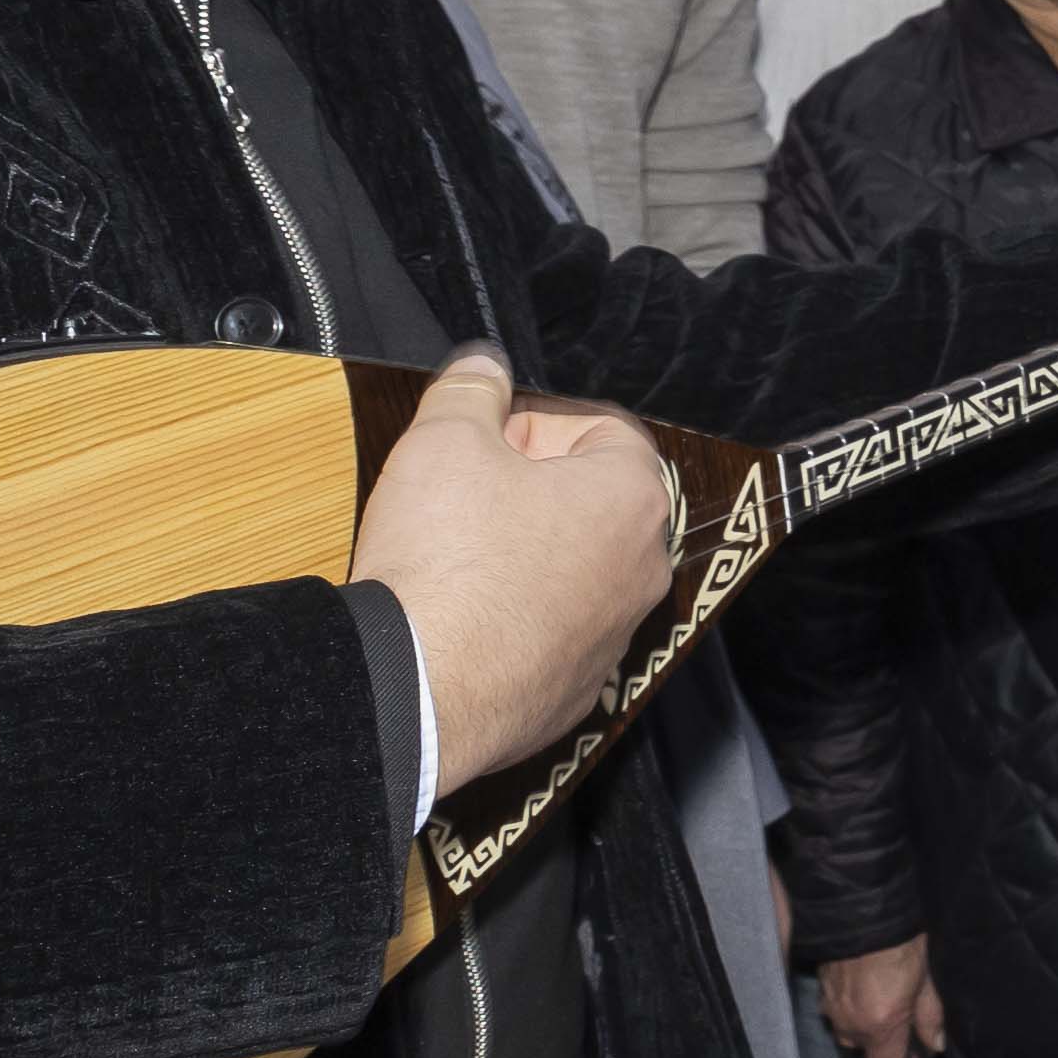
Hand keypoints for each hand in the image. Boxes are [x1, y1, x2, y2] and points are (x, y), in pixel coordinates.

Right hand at [351, 346, 677, 771]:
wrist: (416, 691)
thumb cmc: (444, 563)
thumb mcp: (444, 440)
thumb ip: (472, 388)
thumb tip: (484, 366)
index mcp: (630, 499)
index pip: (605, 430)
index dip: (537, 420)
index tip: (489, 436)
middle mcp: (641, 571)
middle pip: (593, 500)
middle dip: (531, 484)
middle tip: (467, 489)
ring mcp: (613, 638)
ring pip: (576, 570)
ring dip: (525, 551)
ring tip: (458, 552)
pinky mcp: (576, 690)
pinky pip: (552, 632)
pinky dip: (516, 616)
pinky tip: (462, 614)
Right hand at [810, 938, 944, 1057]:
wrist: (863, 904)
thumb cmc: (902, 940)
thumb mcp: (928, 978)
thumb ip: (931, 1017)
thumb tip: (935, 1045)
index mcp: (878, 1025)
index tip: (917, 1053)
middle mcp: (848, 1023)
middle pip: (863, 1052)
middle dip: (883, 1042)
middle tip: (903, 1018)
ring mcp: (829, 1006)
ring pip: (847, 1031)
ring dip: (864, 1024)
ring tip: (883, 998)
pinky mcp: (820, 988)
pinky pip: (835, 1011)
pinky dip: (850, 1006)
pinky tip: (865, 984)